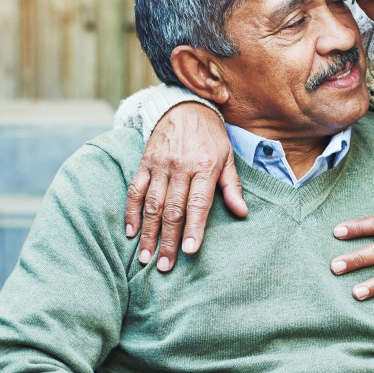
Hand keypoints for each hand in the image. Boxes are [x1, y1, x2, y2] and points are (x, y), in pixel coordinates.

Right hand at [124, 103, 247, 270]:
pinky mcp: (144, 163)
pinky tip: (131, 232)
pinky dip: (131, 212)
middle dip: (168, 240)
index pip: (198, 203)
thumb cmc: (210, 136)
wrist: (184, 106)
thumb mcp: (228, 157)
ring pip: (152, 204)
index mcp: (205, 167)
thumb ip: (232, 186)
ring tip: (145, 257)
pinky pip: (135, 190)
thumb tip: (242, 212)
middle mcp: (180, 167)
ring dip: (148, 232)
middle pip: (173, 210)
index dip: (194, 228)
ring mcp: (160, 165)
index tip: (190, 251)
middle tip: (165, 266)